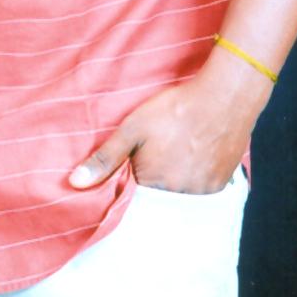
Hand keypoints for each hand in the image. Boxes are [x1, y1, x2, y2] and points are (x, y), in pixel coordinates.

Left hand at [68, 59, 270, 193]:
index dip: (131, 178)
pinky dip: (194, 178)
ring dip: (174, 180)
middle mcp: (178, 197)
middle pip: (157, 196)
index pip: (134, 197)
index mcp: (152, 185)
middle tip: (159, 151)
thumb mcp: (132, 129)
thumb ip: (104, 158)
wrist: (222, 99)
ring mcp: (202, 193)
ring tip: (176, 151)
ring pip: (179, 194)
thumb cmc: (173, 111)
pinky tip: (193, 155)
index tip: (135, 161)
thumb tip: (74, 184)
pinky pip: (201, 192)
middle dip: (153, 180)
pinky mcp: (220, 186)